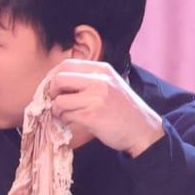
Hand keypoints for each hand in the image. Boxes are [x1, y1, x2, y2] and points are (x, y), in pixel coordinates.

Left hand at [45, 60, 164, 157]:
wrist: (143, 130)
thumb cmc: (124, 110)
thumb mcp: (111, 85)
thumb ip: (89, 79)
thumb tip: (57, 82)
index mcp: (103, 70)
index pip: (66, 64)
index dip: (53, 76)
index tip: (54, 88)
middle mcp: (100, 81)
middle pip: (59, 79)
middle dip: (51, 92)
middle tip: (55, 101)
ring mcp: (96, 98)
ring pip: (59, 100)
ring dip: (57, 110)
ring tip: (66, 114)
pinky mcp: (92, 116)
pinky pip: (66, 115)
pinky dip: (65, 120)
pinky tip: (73, 122)